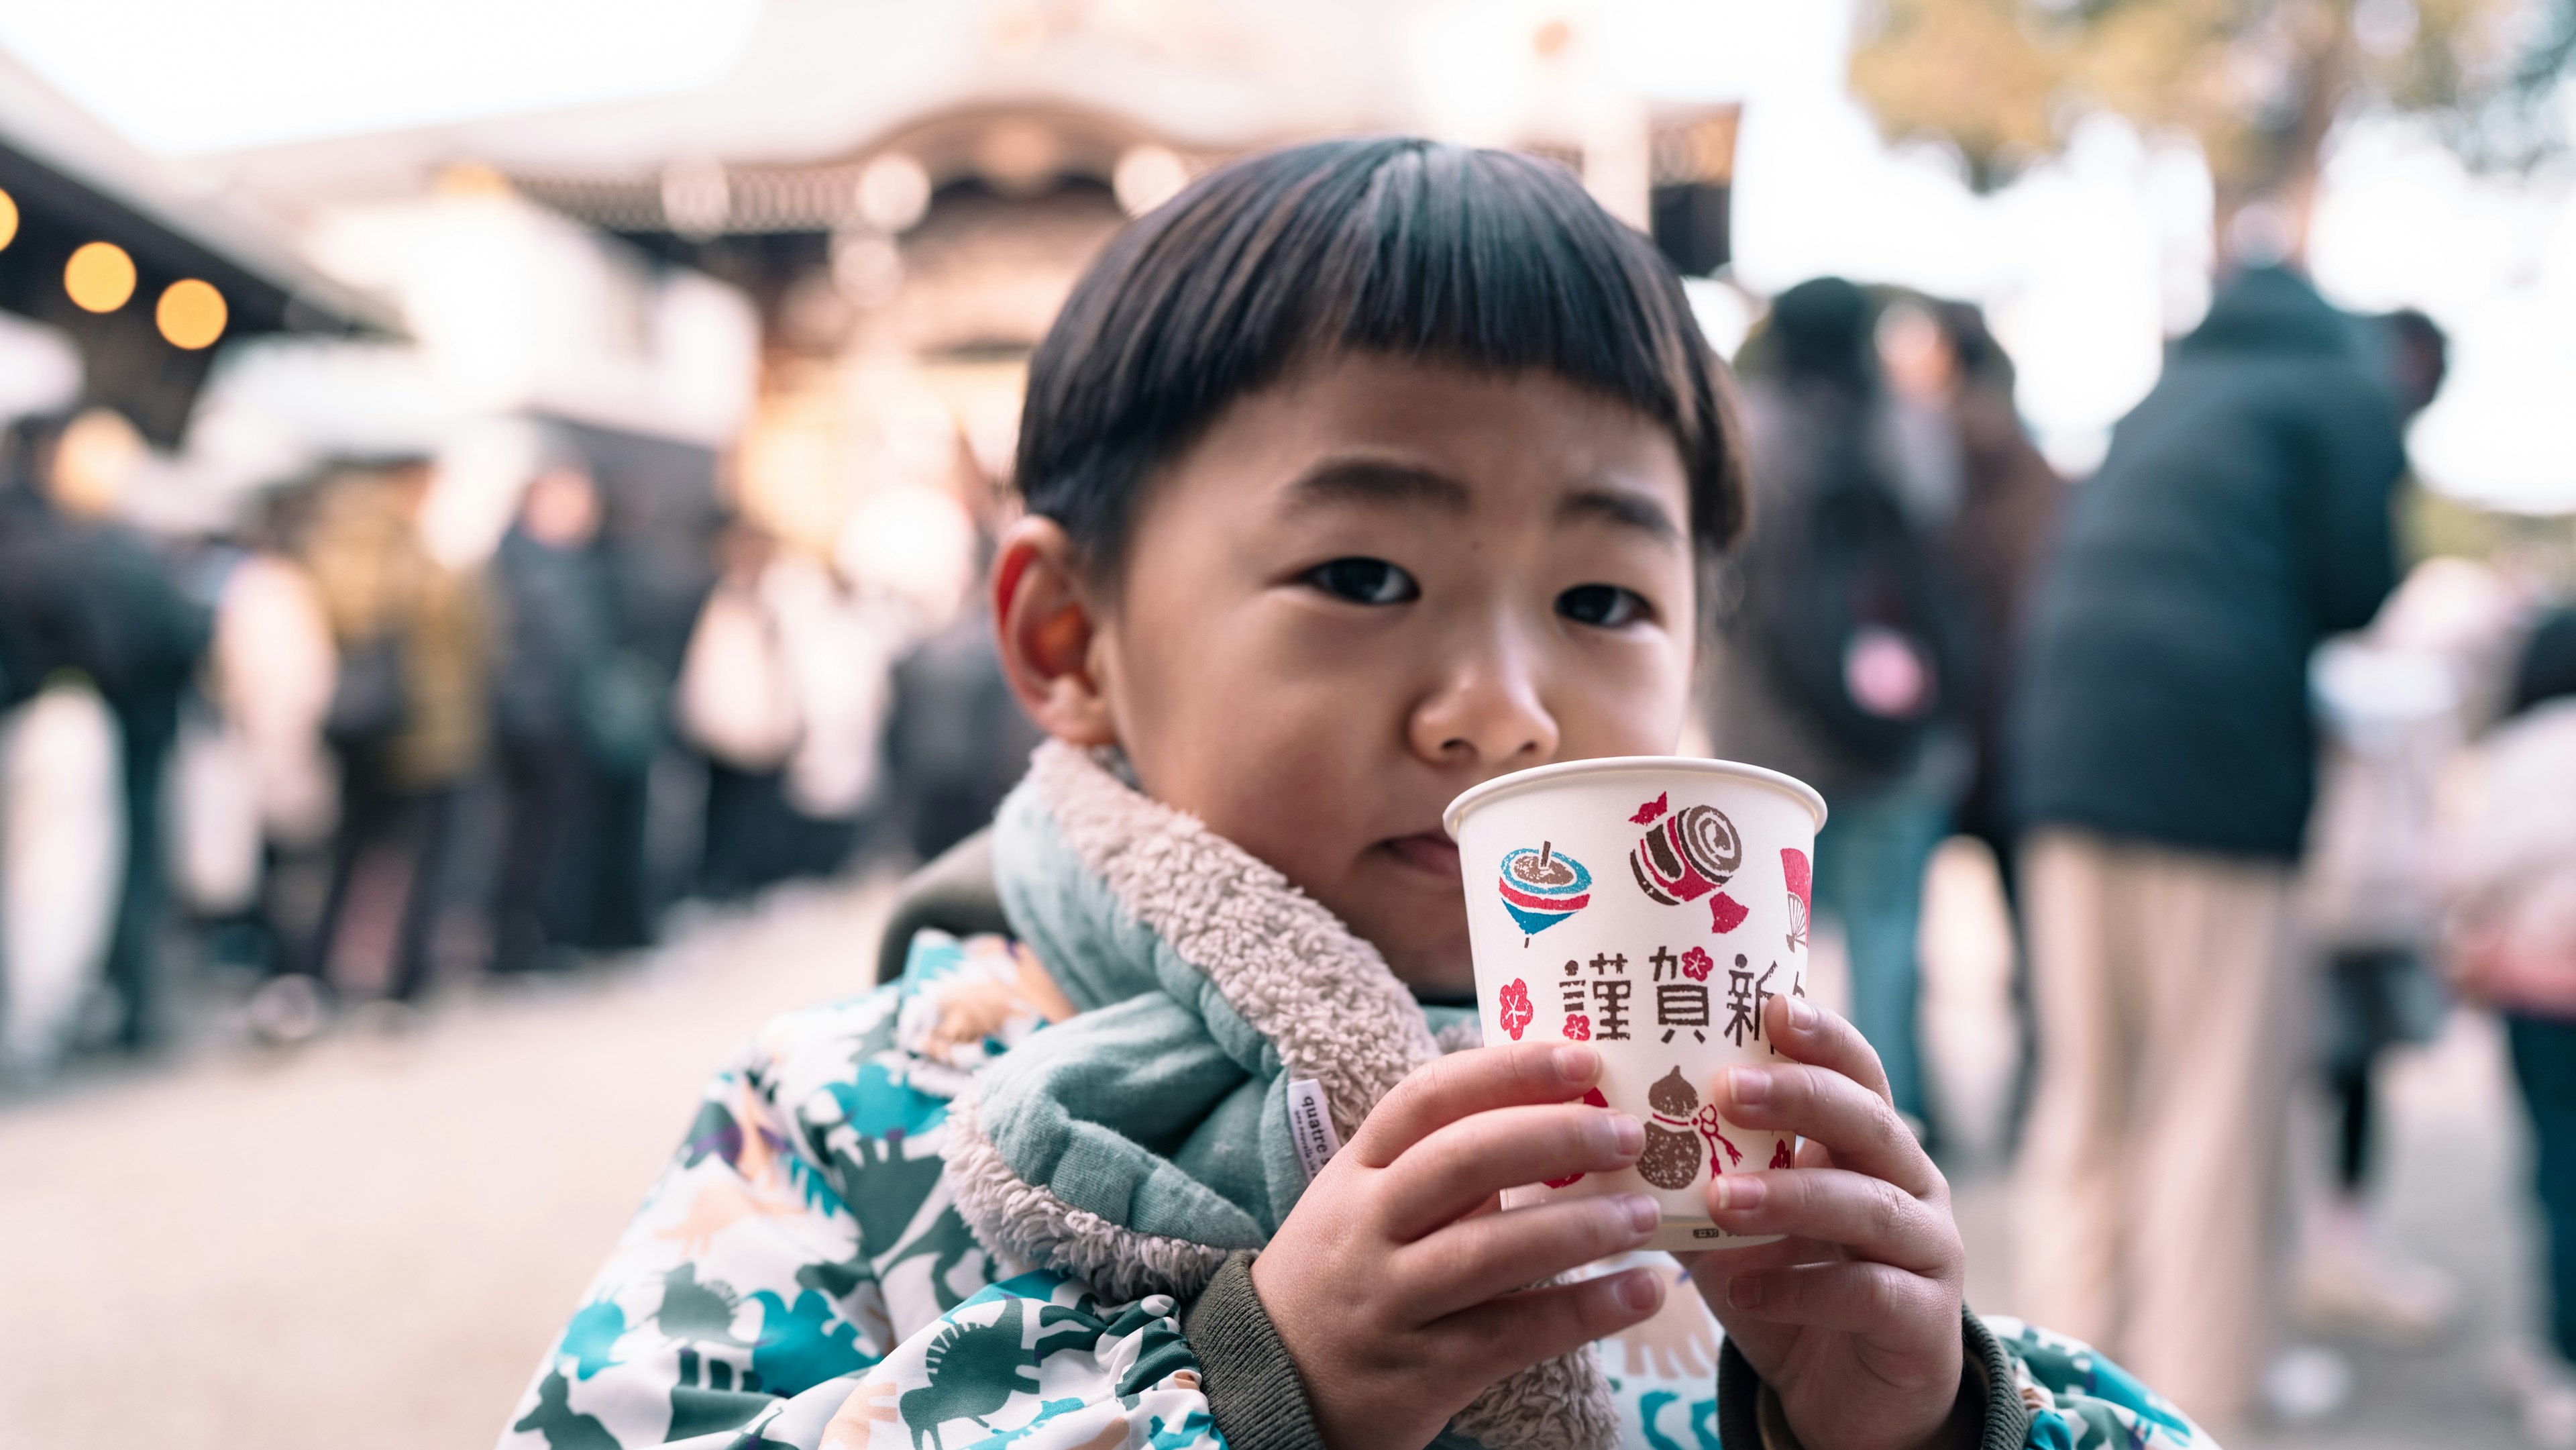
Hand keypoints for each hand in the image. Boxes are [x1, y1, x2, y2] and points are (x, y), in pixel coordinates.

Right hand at [1251, 1043, 1668, 1449]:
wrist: (1270, 1383)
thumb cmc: (1342, 1274)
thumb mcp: (1365, 1204)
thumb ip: (1441, 1165)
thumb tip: (1557, 1112)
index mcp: (1355, 1171)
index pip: (1428, 1098)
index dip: (1509, 1070)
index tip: (1582, 1058)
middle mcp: (1366, 1226)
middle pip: (1462, 1161)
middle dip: (1554, 1137)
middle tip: (1629, 1132)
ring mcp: (1390, 1299)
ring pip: (1489, 1252)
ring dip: (1580, 1228)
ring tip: (1647, 1213)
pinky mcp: (1422, 1371)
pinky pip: (1513, 1335)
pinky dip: (1585, 1311)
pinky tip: (1643, 1291)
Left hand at [1680, 995, 1969, 1449]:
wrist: (1849, 1399)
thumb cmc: (1786, 1289)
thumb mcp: (1733, 1226)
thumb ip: (1693, 1174)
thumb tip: (1597, 1120)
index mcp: (1867, 1147)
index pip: (1855, 1073)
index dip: (1822, 1037)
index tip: (1769, 1006)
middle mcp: (1909, 1185)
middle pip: (1867, 1123)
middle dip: (1799, 1097)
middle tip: (1726, 1087)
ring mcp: (1927, 1252)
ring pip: (1869, 1206)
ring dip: (1792, 1197)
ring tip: (1720, 1199)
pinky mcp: (1924, 1322)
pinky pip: (1869, 1293)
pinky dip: (1803, 1289)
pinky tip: (1744, 1293)